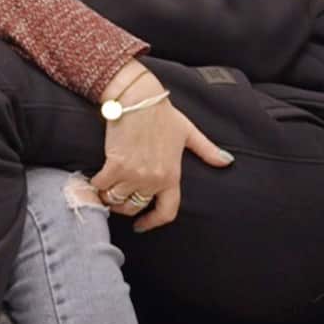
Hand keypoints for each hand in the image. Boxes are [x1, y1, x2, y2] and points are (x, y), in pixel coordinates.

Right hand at [91, 61, 233, 232]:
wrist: (139, 98)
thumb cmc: (162, 113)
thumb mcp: (188, 132)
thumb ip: (206, 150)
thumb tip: (227, 161)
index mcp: (172, 176)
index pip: (166, 212)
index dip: (152, 223)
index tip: (141, 225)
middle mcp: (154, 180)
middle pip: (133, 207)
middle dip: (124, 205)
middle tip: (117, 196)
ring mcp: (134, 174)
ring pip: (115, 199)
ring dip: (108, 196)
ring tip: (105, 188)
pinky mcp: (116, 165)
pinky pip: (102, 186)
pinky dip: (97, 184)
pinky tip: (96, 179)